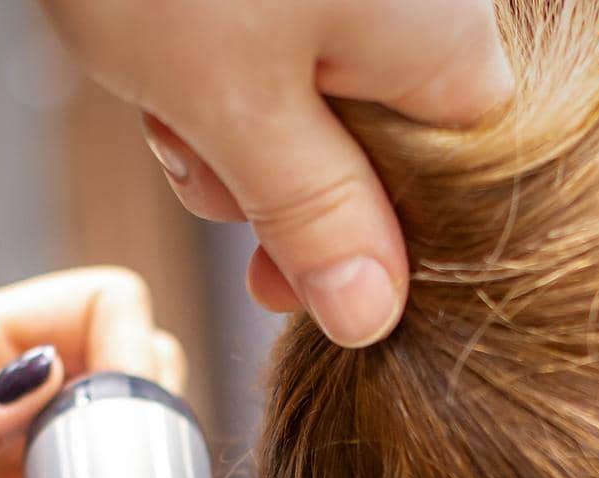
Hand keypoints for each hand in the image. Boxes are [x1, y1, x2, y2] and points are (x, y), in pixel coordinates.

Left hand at [43, 0, 511, 345]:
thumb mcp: (237, 110)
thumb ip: (314, 220)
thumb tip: (373, 315)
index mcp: (442, 45)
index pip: (439, 198)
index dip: (352, 253)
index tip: (274, 281)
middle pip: (362, 153)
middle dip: (266, 181)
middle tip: (199, 158)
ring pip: (299, 102)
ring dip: (219, 125)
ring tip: (162, 87)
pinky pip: (262, 42)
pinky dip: (204, 63)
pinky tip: (156, 46)